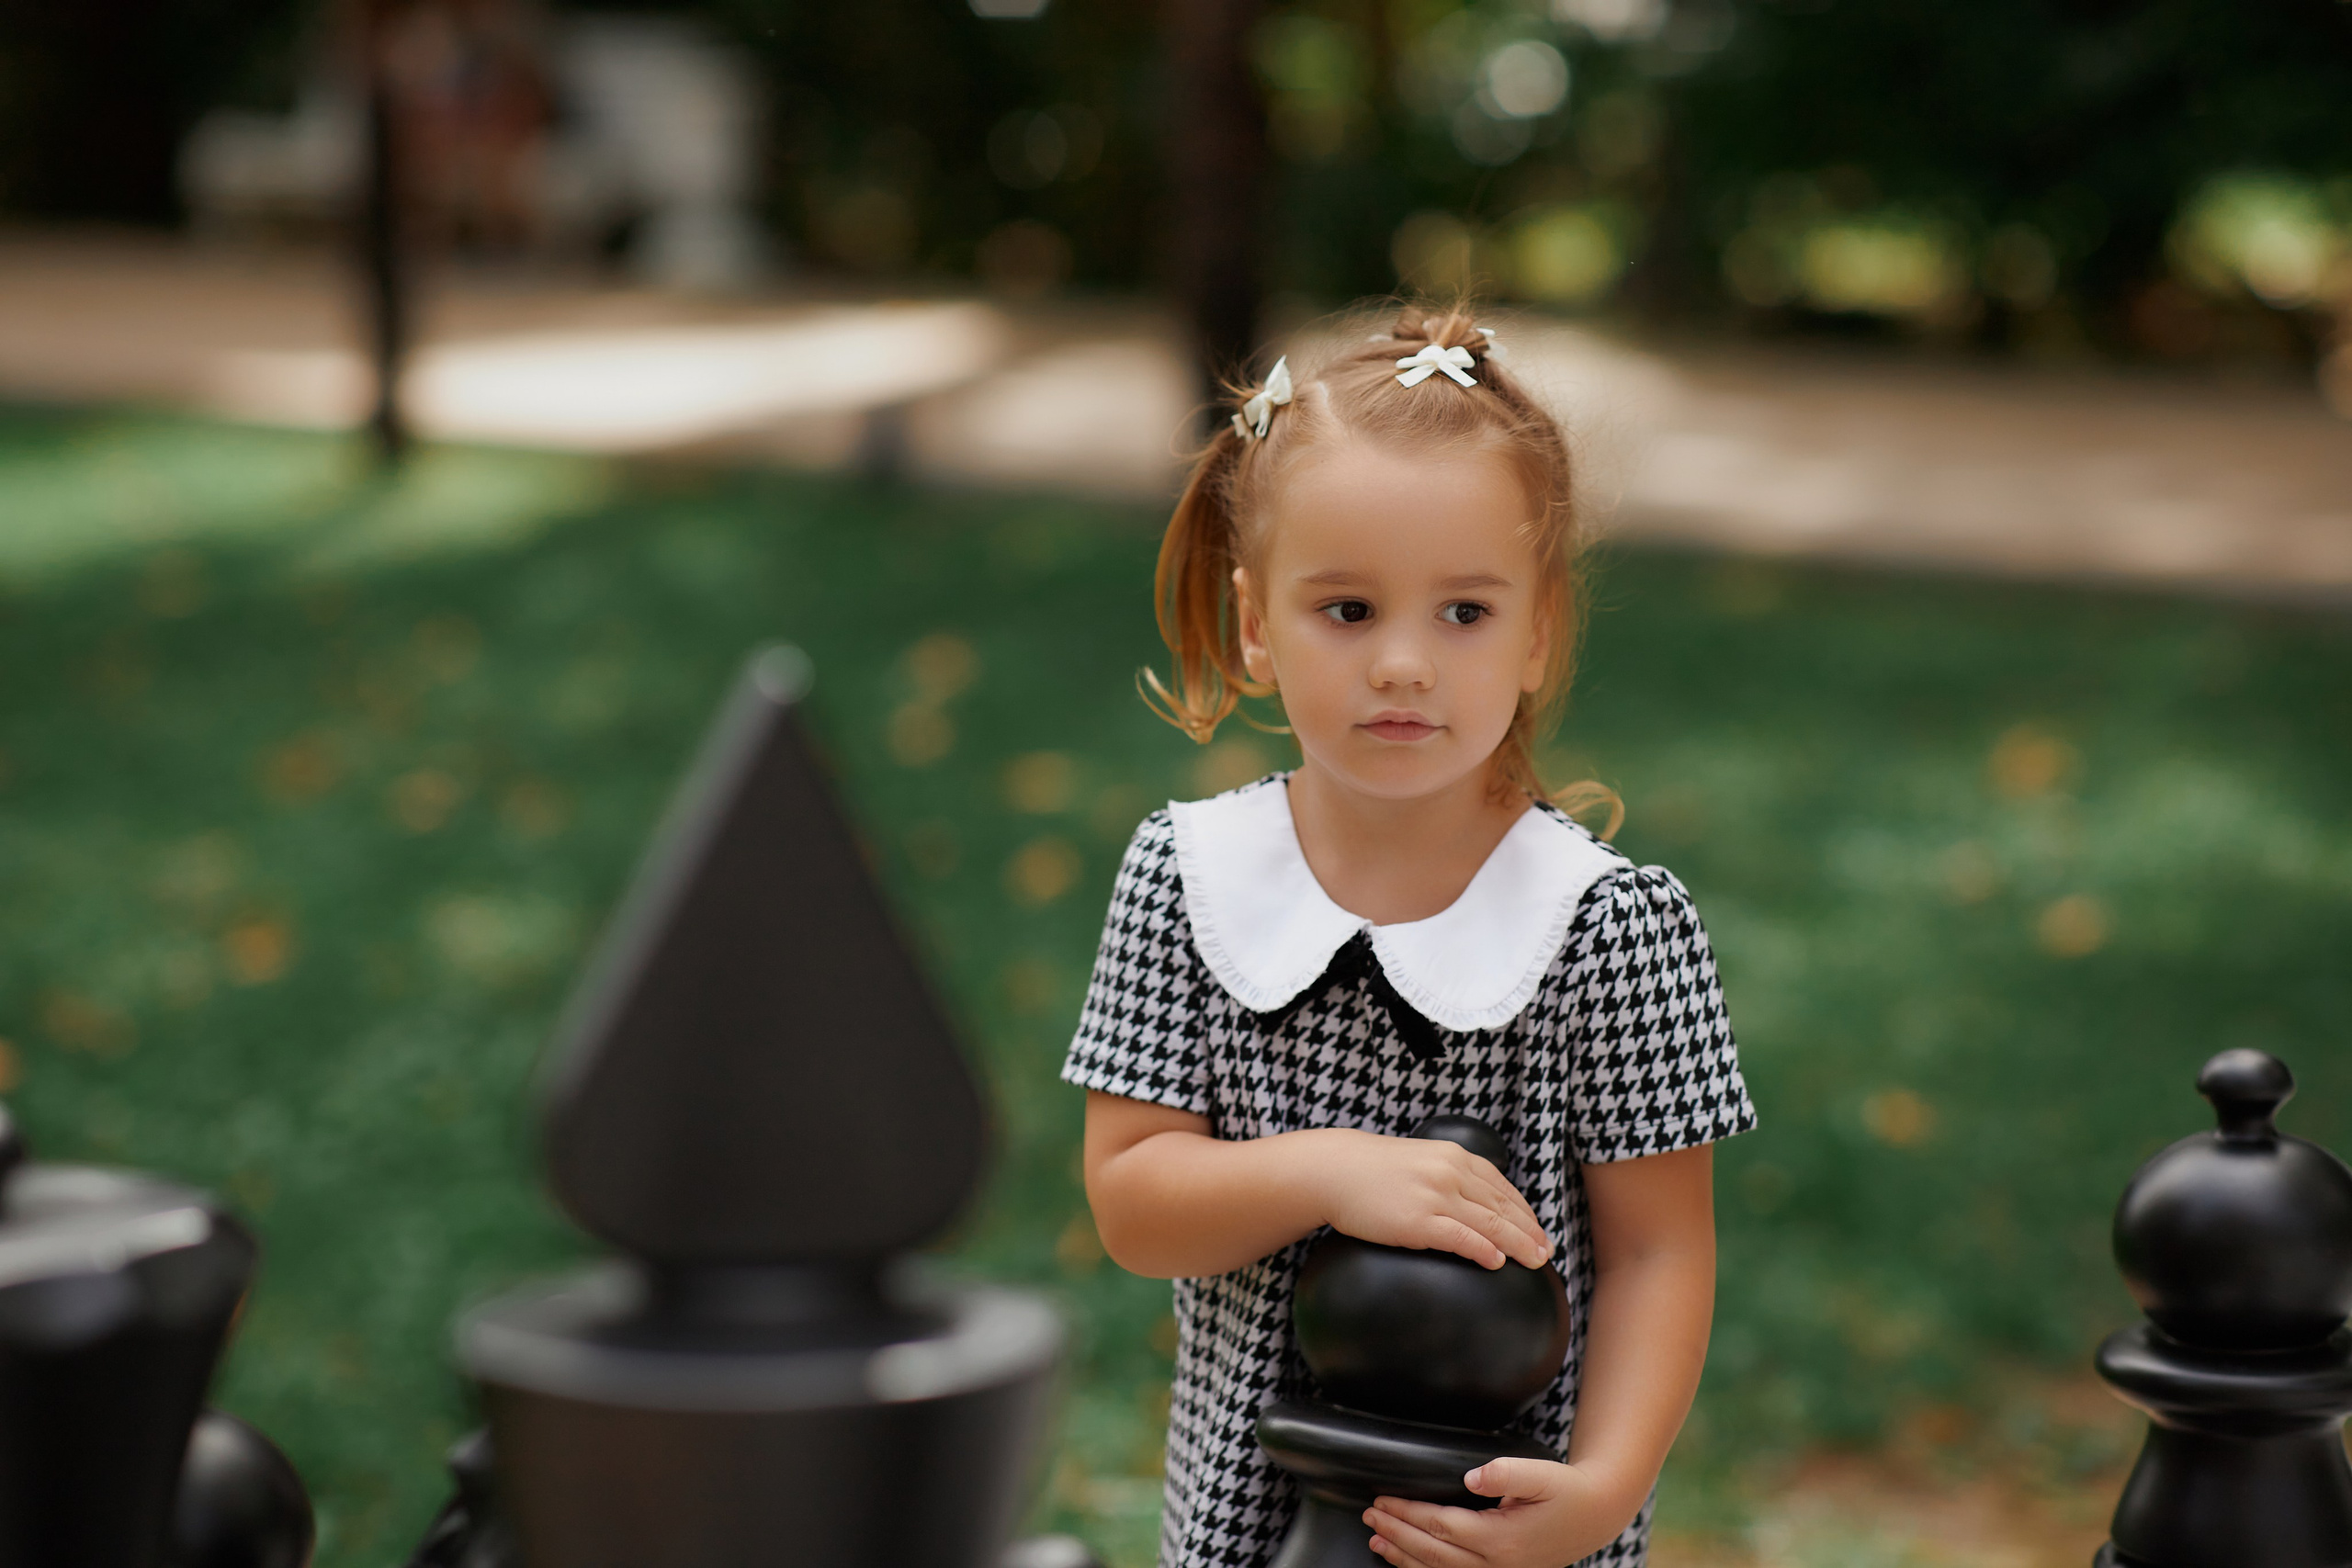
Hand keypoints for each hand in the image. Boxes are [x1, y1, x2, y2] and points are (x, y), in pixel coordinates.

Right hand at [1307, 1130, 1550, 1269]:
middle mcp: (1451, 1172)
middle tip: (1547, 1252)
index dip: (1525, 1213)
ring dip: (1518, 1243)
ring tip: (1536, 1260)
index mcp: (1455, 1157)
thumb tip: (1471, 1202)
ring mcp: (1436, 1195)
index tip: (1539, 1232)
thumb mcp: (1421, 1160)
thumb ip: (1449, 1175)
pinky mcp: (1419, 1220)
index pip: (1502, 1188)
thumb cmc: (1373, 1170)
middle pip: (1503, 1207)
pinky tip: (1498, 1262)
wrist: (1334, 1169)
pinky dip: (1483, 1249)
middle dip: (1530, 1231)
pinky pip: (1460, 1237)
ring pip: (1490, 1223)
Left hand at [1365, 1458, 1637, 1567]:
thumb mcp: (1542, 1473)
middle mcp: (1497, 1563)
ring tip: (1375, 1543)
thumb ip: (1506, 1473)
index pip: (1441, 1527)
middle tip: (1369, 1517)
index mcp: (1502, 1538)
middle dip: (1396, 1534)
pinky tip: (1407, 1562)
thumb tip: (1471, 1476)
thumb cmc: (1567, 1490)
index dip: (1408, 1514)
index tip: (1381, 1501)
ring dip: (1403, 1557)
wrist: (1596, 1515)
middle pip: (1433, 1553)